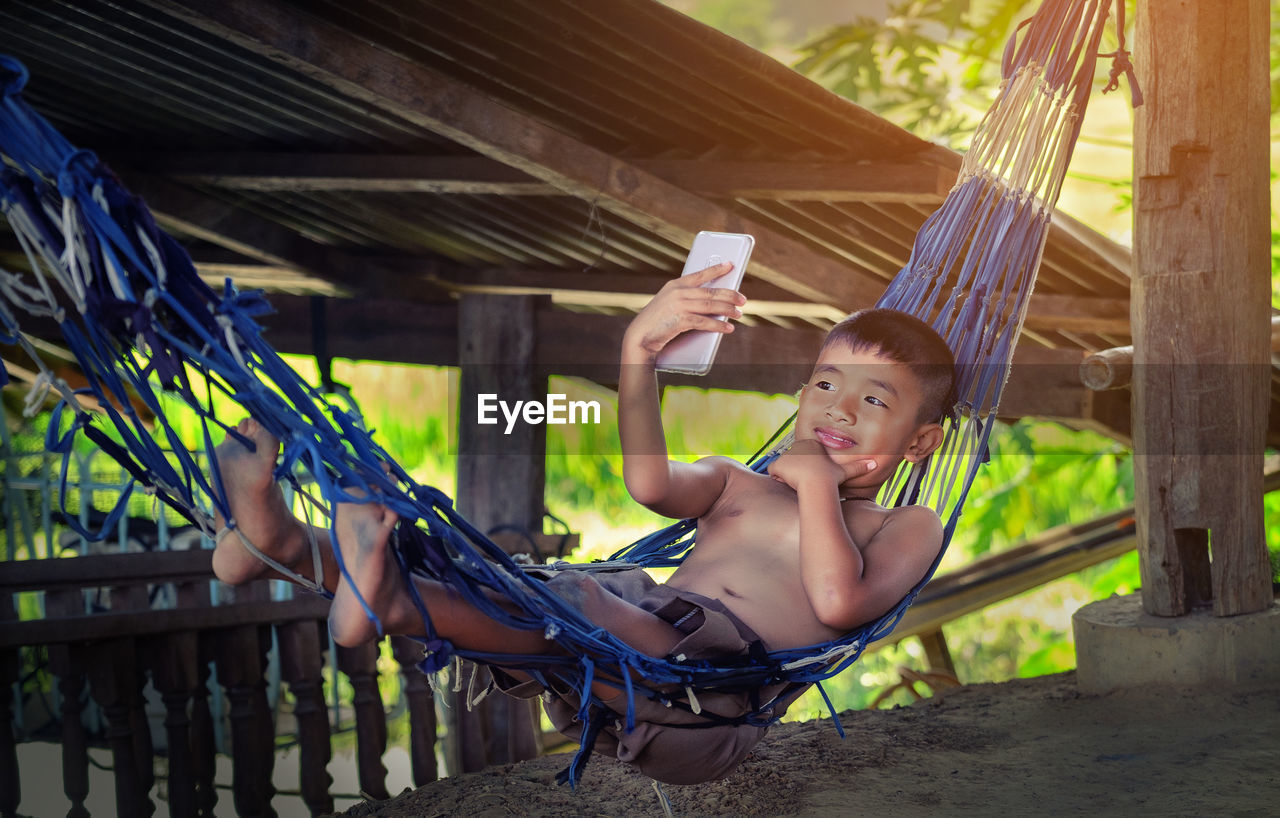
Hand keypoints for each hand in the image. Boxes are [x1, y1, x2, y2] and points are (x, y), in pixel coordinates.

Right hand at [622, 263, 745, 362]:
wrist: (640, 336)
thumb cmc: (657, 321)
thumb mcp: (669, 303)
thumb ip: (686, 299)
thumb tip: (712, 303)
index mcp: (675, 285)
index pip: (700, 274)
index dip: (716, 269)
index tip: (730, 265)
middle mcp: (678, 292)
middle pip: (710, 292)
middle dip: (730, 295)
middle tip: (743, 299)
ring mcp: (679, 305)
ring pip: (711, 306)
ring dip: (728, 310)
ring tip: (738, 313)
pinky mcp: (680, 320)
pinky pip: (705, 322)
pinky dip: (718, 325)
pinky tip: (727, 328)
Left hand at [768, 438, 873, 490]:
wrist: (818, 484)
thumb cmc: (831, 478)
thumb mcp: (845, 471)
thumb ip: (858, 467)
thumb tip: (875, 464)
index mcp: (811, 444)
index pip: (803, 459)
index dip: (807, 470)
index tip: (813, 477)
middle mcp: (797, 445)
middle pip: (794, 463)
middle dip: (798, 473)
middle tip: (807, 481)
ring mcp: (786, 453)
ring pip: (784, 469)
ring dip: (789, 477)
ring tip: (800, 482)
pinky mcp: (777, 463)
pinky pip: (774, 474)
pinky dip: (779, 480)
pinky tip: (790, 483)